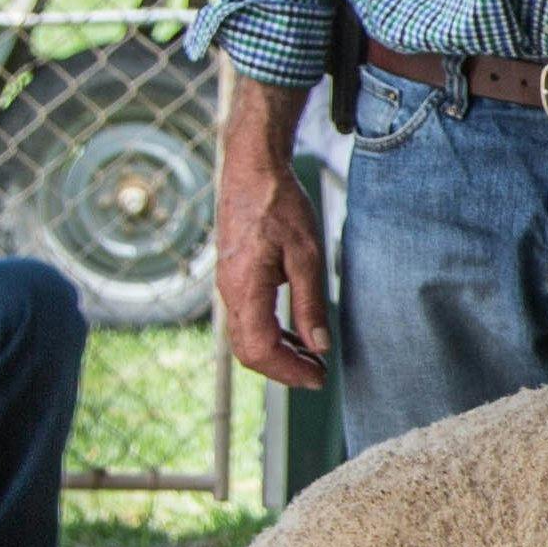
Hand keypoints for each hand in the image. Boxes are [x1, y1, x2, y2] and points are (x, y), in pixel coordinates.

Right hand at [215, 134, 331, 391]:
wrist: (251, 169)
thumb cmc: (278, 203)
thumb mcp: (305, 253)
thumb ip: (310, 303)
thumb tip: (318, 346)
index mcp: (245, 287)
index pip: (259, 349)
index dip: (288, 370)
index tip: (318, 377)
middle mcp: (230, 291)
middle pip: (249, 351)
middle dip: (283, 370)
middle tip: (318, 375)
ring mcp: (229, 285)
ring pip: (247, 337)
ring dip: (278, 354)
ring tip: (312, 359)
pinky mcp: (234, 278)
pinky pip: (248, 319)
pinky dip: (271, 335)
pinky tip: (295, 334)